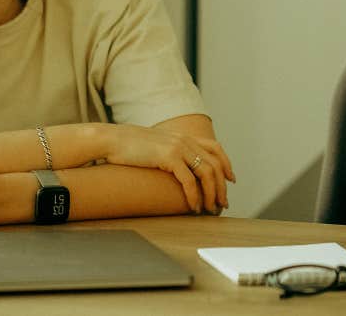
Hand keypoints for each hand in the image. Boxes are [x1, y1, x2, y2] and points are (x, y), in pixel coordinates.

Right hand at [104, 124, 234, 213]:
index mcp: (184, 136)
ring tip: (210, 209)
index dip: (226, 163)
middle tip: (222, 204)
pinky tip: (193, 207)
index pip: (215, 148)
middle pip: (214, 164)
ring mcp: (178, 147)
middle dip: (221, 186)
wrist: (114, 139)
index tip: (231, 179)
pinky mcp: (168, 157)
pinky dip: (194, 196)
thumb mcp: (157, 144)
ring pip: (206, 173)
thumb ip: (171, 151)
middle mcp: (185, 140)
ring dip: (211, 194)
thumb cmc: (131, 146)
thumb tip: (178, 167)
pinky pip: (188, 180)